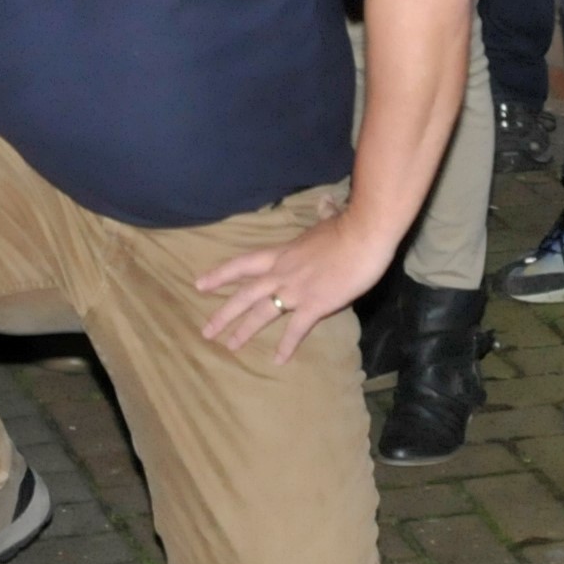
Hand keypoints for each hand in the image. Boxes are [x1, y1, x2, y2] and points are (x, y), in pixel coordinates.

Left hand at [194, 204, 395, 364]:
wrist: (363, 235)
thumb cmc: (346, 227)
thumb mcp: (327, 221)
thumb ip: (323, 216)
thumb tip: (327, 204)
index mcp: (281, 253)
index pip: (242, 264)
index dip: (220, 275)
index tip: (200, 285)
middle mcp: (281, 273)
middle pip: (244, 294)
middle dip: (224, 313)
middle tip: (206, 331)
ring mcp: (296, 290)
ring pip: (262, 312)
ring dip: (244, 330)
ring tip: (230, 346)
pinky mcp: (315, 304)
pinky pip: (296, 329)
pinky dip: (287, 345)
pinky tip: (279, 360)